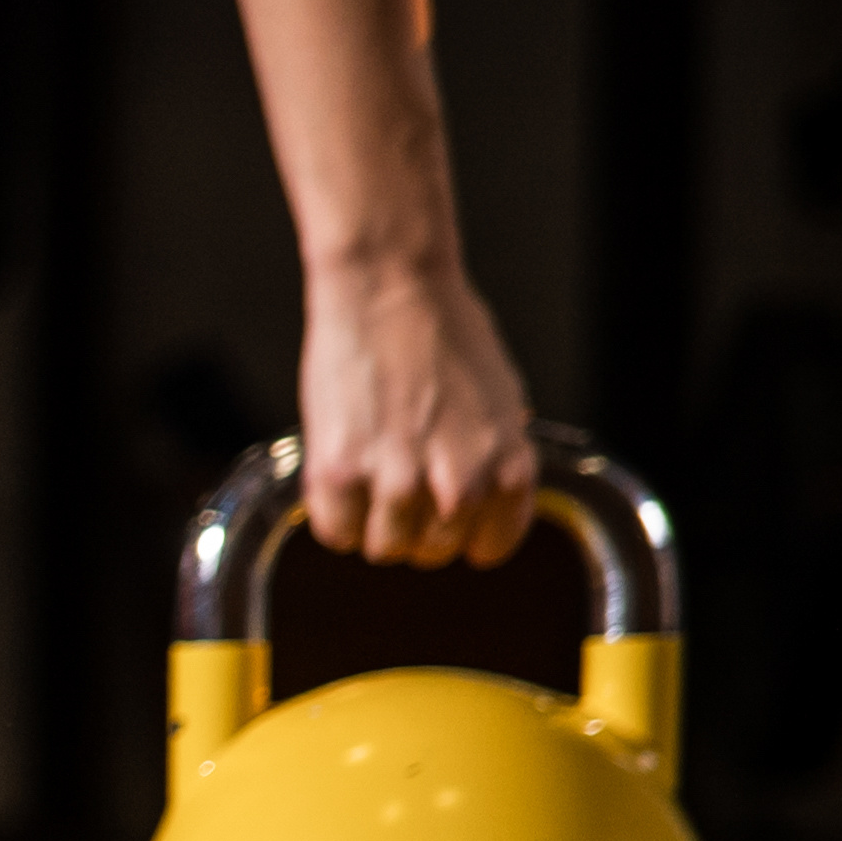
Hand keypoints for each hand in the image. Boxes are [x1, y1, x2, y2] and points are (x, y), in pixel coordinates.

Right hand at [292, 255, 542, 566]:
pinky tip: (337, 472)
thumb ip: (494, 456)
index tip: (442, 520)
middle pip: (430, 553)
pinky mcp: (340, 472)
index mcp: (509, 464)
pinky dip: (332, 512)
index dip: (461, 535)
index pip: (490, 546)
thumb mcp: (499, 399)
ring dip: (370, 519)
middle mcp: (460, 482)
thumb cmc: (444, 328)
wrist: (390, 287)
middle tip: (394, 482)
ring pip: (383, 548)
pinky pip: (336, 533)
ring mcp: (398, 481)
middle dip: (412, 526)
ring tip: (365, 472)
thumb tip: (480, 495)